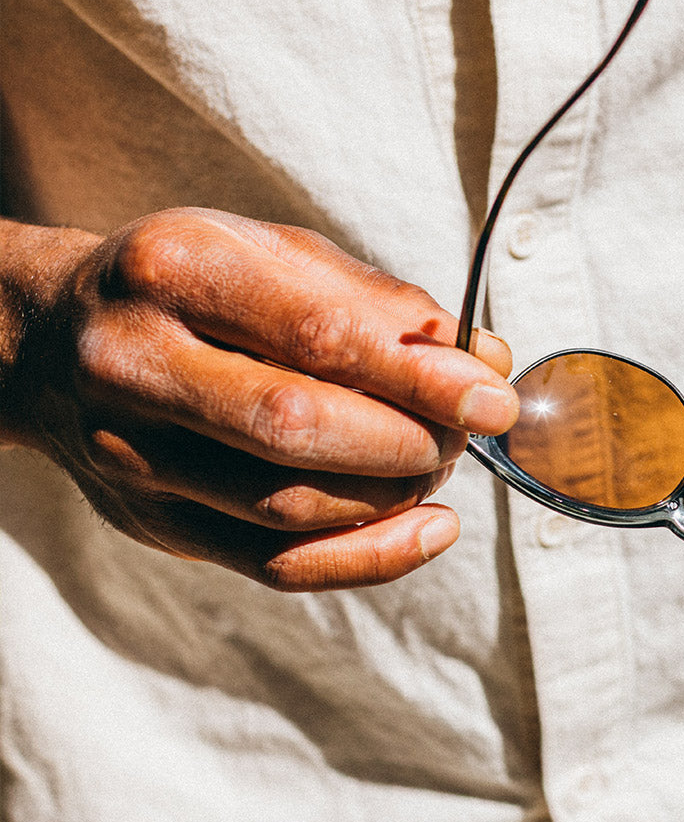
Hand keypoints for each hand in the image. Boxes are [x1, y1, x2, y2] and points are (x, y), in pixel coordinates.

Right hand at [2, 208, 517, 589]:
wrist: (52, 342)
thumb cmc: (193, 290)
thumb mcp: (276, 257)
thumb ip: (381, 304)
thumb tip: (486, 363)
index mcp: (176, 271)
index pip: (316, 336)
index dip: (420, 376)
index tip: (492, 398)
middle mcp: (137, 364)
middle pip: (297, 428)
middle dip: (409, 440)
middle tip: (466, 432)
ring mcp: (132, 456)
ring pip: (290, 507)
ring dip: (395, 495)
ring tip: (438, 462)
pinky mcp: (151, 523)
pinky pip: (275, 564)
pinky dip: (369, 557)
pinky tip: (428, 529)